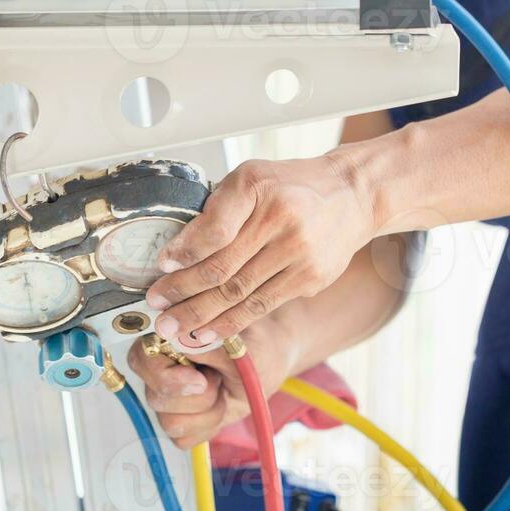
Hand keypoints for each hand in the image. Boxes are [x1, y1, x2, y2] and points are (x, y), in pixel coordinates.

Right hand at [125, 315, 300, 448]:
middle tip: (220, 380)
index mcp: (163, 340)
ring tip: (223, 390)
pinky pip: (183, 438)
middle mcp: (158, 369)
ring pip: (169, 422)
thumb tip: (180, 340)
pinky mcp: (178, 421)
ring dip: (207, 411)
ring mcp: (166, 398)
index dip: (166, 376)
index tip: (200, 379)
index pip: (140, 360)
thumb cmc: (251, 346)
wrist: (267, 364)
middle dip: (197, 397)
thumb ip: (205, 343)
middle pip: (155, 397)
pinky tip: (219, 407)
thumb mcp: (234, 343)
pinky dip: (208, 426)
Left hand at [146, 152, 377, 347]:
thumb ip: (217, 209)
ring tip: (174, 329)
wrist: (351, 196)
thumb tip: (177, 252)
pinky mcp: (310, 279)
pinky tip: (209, 332)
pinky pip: (262, 306)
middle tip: (158, 310)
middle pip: (223, 268)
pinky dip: (232, 322)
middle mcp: (281, 220)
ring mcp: (299, 253)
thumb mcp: (250, 179)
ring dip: (202, 316)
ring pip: (240, 294)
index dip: (185, 252)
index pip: (215, 230)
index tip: (162, 267)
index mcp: (257, 188)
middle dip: (183, 293)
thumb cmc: (291, 186)